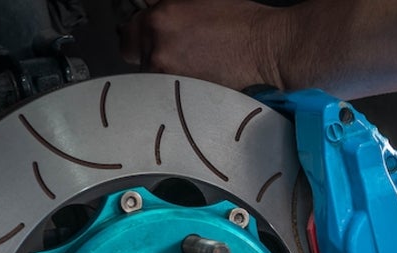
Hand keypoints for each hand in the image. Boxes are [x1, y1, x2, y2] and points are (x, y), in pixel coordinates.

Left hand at [119, 0, 284, 90]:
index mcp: (159, 19)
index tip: (149, 40)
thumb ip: (167, 10)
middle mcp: (157, 48)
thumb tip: (151, 17)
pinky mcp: (184, 99)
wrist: (271, 51)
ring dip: (164, 76)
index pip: (126, 32)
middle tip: (176, 56)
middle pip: (136, 58)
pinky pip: (167, 97)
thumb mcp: (198, 1)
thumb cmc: (244, 24)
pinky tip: (195, 86)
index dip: (138, 36)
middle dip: (151, 55)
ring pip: (150, 80)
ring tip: (192, 72)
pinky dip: (176, 93)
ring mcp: (168, 77)